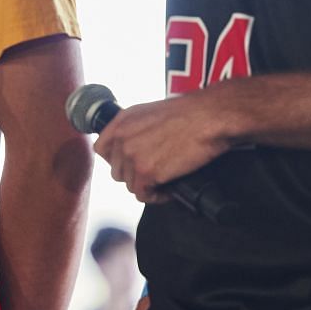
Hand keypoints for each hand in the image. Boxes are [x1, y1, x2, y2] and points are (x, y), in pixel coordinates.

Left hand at [91, 92, 232, 203]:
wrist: (208, 118)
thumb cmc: (188, 113)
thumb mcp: (150, 113)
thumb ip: (135, 128)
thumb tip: (135, 146)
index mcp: (121, 121)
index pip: (102, 150)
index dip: (118, 160)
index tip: (132, 164)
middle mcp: (121, 138)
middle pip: (117, 171)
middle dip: (135, 175)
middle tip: (154, 174)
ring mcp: (132, 156)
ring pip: (130, 184)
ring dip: (147, 186)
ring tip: (164, 182)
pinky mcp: (146, 172)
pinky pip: (143, 195)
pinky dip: (156, 197)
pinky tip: (168, 190)